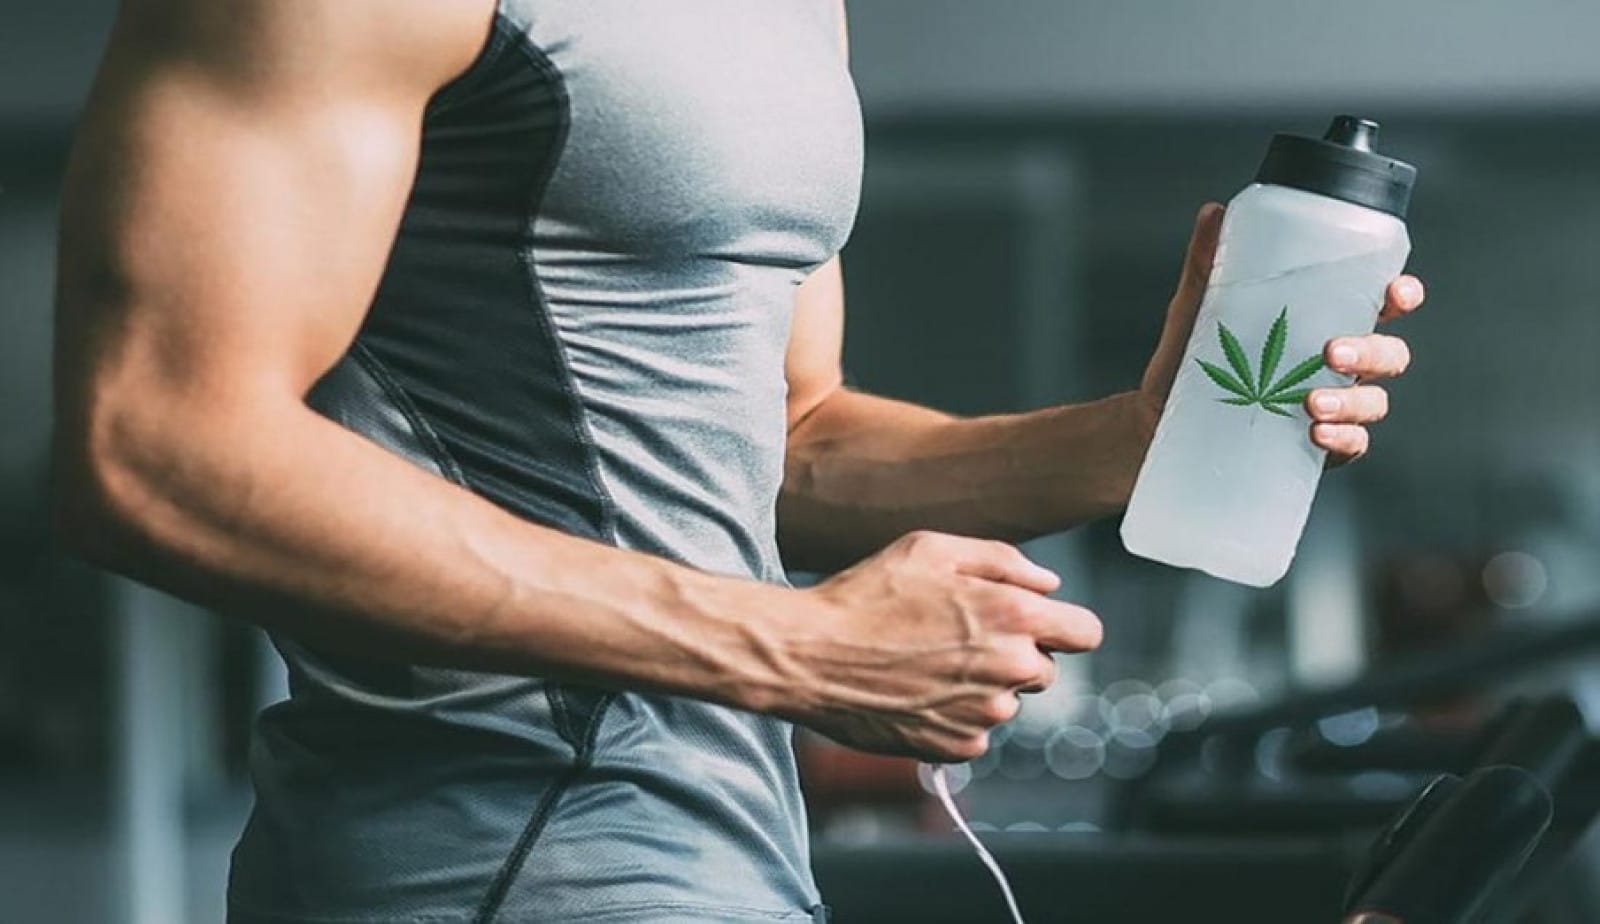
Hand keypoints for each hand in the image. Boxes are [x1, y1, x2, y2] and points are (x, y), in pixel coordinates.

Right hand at [790, 531, 1100, 762]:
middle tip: (957, 637)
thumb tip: (1048, 585)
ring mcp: (984, 714)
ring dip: (981, 686)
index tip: (1038, 624)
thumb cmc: (867, 594)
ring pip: (1006, 701)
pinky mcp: (956, 747)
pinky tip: (915, 692)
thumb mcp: (931, 548)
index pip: (1086, 632)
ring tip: (925, 662)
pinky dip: (954, 717)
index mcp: (1013, 616)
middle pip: (1045, 669)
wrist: (810, 654)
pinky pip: (975, 732)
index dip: (1064, 625)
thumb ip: (1002, 561)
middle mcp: (1009, 669)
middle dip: (1014, 653)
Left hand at [1137, 203, 1426, 464]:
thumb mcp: (1195, 309)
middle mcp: (1336, 364)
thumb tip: (1213, 212)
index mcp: (1323, 321)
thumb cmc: (1187, 360)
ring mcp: (1331, 406)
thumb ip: (1207, 264)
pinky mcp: (1315, 447)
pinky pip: (1351, 445)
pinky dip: (1343, 439)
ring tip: (1312, 403)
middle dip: (1373, 350)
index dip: (1402, 295)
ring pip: (1374, 401)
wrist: (1154, 424)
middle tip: (1332, 352)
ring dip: (1354, 401)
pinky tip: (1317, 433)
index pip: (1379, 303)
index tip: (1396, 292)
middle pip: (1389, 354)